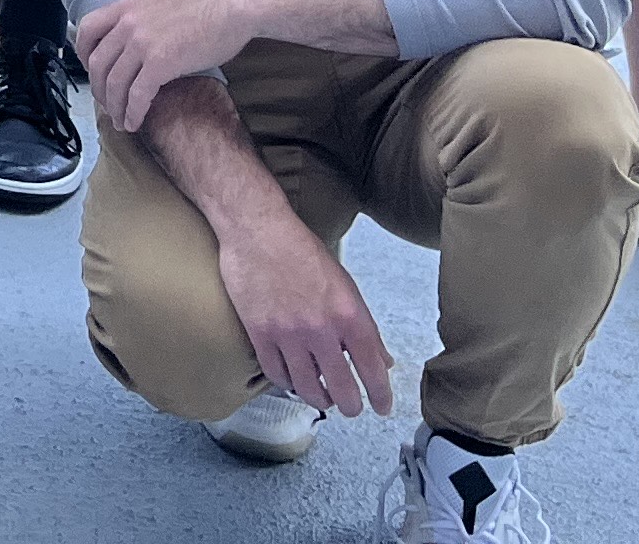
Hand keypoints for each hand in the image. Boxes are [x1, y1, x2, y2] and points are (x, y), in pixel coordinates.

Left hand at [76, 0, 254, 134]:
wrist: (231, 5)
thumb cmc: (206, 5)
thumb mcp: (160, 3)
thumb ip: (141, 19)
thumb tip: (136, 41)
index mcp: (125, 6)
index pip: (87, 30)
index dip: (83, 55)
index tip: (91, 72)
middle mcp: (127, 23)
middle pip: (97, 63)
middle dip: (99, 90)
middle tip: (108, 106)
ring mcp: (141, 43)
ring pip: (114, 83)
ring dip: (115, 107)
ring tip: (121, 122)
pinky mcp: (160, 62)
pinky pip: (138, 94)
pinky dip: (133, 112)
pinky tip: (135, 122)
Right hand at [212, 207, 393, 418]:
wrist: (256, 229)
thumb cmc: (302, 250)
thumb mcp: (345, 284)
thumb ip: (364, 325)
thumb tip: (382, 359)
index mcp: (349, 315)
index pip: (373, 369)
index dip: (381, 395)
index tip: (382, 407)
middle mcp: (321, 329)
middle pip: (342, 388)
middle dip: (350, 405)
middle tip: (351, 408)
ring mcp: (288, 334)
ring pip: (307, 387)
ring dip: (319, 399)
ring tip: (322, 398)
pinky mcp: (259, 333)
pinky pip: (276, 373)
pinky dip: (287, 383)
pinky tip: (292, 381)